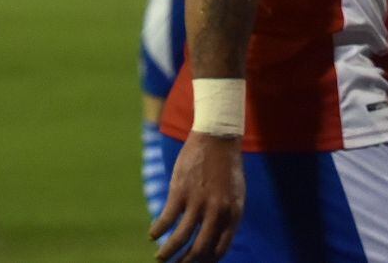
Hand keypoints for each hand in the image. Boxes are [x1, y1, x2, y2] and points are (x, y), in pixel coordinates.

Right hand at [150, 133, 244, 261]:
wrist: (218, 138)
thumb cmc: (226, 167)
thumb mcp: (235, 193)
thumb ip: (227, 215)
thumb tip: (216, 240)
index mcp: (233, 212)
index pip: (220, 249)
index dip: (207, 261)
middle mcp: (218, 211)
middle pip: (199, 249)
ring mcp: (198, 202)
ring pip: (179, 239)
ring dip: (167, 252)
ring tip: (160, 258)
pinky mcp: (181, 192)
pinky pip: (166, 220)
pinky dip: (157, 230)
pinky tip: (152, 233)